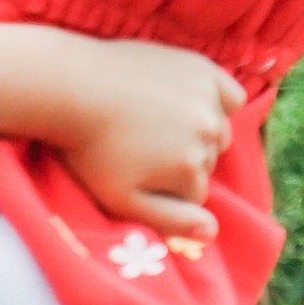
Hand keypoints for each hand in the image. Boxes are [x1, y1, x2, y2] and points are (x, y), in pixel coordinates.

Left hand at [48, 36, 243, 243]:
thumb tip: (212, 234)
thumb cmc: (90, 150)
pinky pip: (230, 96)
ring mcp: (207, 99)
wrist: (72, 87)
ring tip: (156, 127)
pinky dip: (218, 104)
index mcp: (190, 169)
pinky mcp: (203, 70)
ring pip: (217, 133)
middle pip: (206, 163)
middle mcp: (208, 133)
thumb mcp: (123, 199)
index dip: (165, 190)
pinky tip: (191, 107)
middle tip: (141, 148)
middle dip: (180, 162)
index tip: (136, 175)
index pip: (194, 196)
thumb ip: (171, 220)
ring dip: (196, 135)